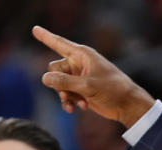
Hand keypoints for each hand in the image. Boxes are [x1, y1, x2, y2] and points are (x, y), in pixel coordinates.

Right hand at [32, 26, 154, 126]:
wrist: (127, 105)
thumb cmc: (112, 89)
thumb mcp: (87, 86)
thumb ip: (64, 82)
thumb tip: (44, 78)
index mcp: (82, 55)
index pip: (59, 43)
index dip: (46, 36)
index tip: (34, 29)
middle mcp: (79, 64)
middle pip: (55, 69)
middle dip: (58, 82)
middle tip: (68, 93)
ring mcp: (80, 77)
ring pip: (59, 84)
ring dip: (65, 95)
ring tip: (75, 105)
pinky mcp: (82, 90)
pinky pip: (66, 94)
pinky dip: (70, 101)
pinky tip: (78, 108)